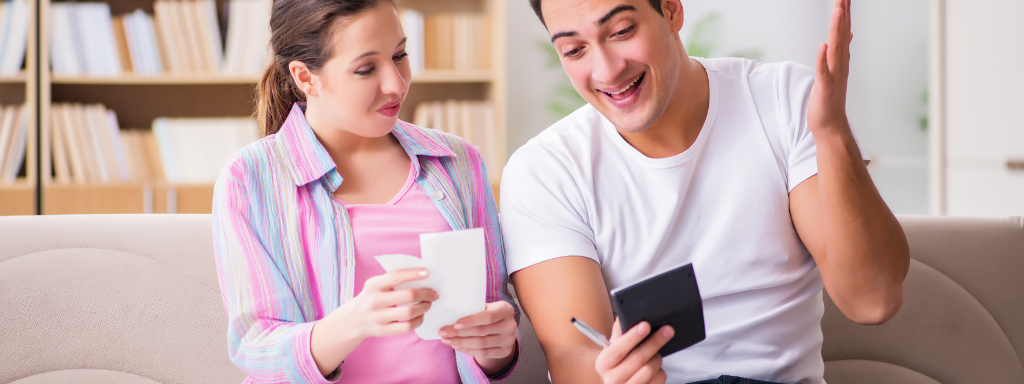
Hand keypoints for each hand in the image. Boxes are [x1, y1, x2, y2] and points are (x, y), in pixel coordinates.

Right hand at [339, 269, 438, 339]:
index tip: (427, 273)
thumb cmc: (371, 297)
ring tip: (428, 304)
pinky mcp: (383, 331)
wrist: (353, 319)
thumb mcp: (375, 285)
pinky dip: (418, 321)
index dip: (413, 274)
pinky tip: (420, 316)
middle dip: (426, 294)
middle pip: (408, 295)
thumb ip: (392, 280)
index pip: (396, 277)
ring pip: (410, 312)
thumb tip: (421, 276)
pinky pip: (407, 327)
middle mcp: (375, 301)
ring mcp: (378, 317)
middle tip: (433, 294)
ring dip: (424, 307)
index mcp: (374, 285)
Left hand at [438, 301, 517, 372]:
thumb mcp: (486, 307)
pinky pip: (483, 353)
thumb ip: (474, 309)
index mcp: (506, 310)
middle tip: (443, 332)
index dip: (471, 321)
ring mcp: (509, 340)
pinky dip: (468, 351)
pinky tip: (456, 346)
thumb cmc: (490, 314)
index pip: (488, 317)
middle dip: (459, 333)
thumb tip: (450, 315)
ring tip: (447, 340)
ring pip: (481, 344)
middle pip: (482, 331)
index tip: (455, 324)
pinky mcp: (505, 351)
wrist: (503, 327)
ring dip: (461, 343)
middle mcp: (510, 325)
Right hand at [594, 318, 671, 383]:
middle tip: (667, 330)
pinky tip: (656, 368)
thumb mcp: (612, 349)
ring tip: (655, 353)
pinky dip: (661, 371)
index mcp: (603, 364)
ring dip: (657, 357)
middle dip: (655, 342)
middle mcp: (612, 379)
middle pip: (638, 359)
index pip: (618, 350)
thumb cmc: (616, 364)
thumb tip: (624, 315)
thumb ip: (619, 333)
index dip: (633, 337)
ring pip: (650, 369)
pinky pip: (659, 379)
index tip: (645, 325)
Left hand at [807, 0, 853, 137]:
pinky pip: (824, 71)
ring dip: (836, 29)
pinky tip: (823, 45)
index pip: (842, 31)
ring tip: (837, 11)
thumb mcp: (835, 70)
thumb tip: (847, 33)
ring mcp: (834, 75)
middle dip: (842, 14)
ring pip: (835, 48)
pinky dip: (823, 58)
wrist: (830, 124)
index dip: (843, 13)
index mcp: (840, 59)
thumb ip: (841, 50)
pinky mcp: (825, 87)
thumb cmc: (830, 98)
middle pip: (841, 34)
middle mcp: (840, 64)